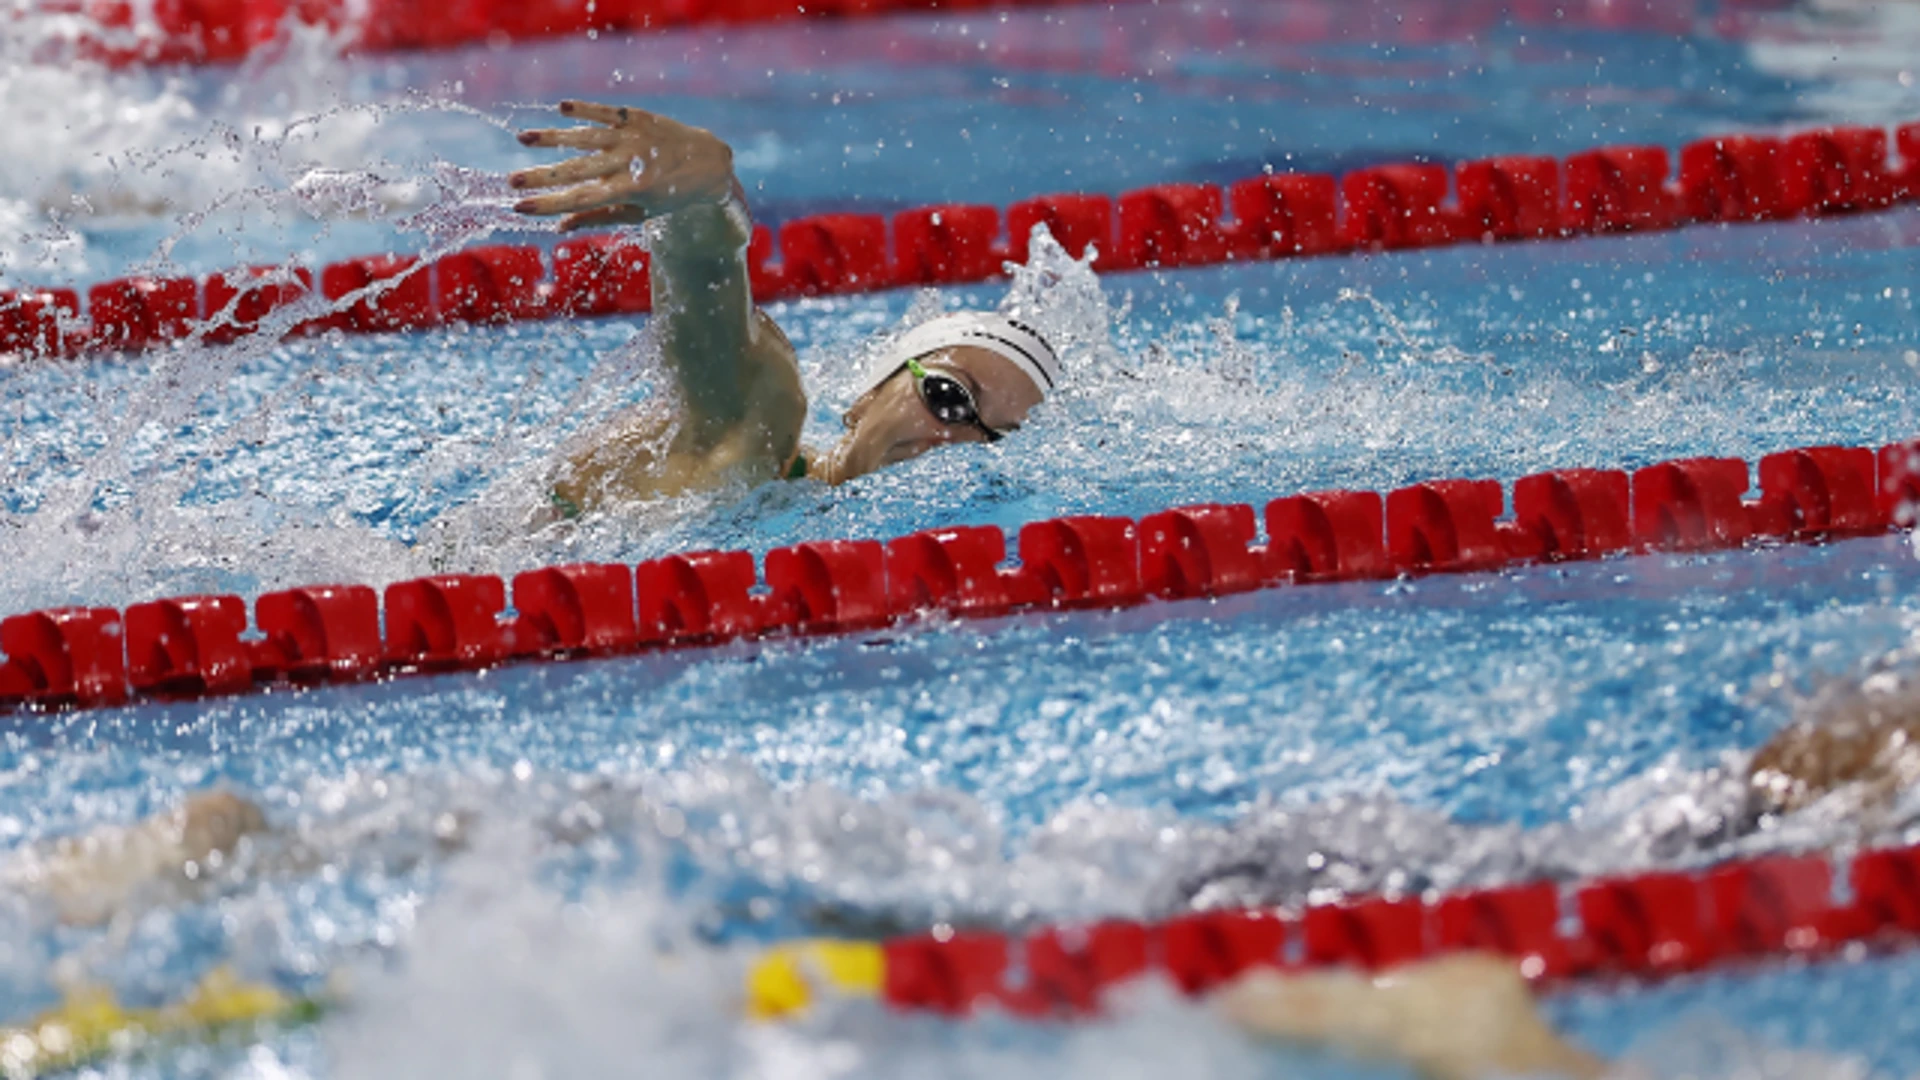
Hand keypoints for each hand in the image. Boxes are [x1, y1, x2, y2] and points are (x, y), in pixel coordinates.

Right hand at [510, 100, 735, 231]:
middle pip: (576, 170)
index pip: (580, 199)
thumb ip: (598, 217)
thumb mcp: (640, 213)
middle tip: (510, 180)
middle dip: (542, 176)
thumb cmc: (671, 196)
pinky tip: (559, 108)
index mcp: (630, 190)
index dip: (549, 204)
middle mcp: (629, 162)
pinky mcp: (636, 117)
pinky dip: (584, 109)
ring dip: (552, 137)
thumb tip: (559, 228)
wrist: (709, 164)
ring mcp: (631, 137)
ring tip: (522, 138)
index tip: (520, 206)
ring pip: (585, 137)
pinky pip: (605, 112)